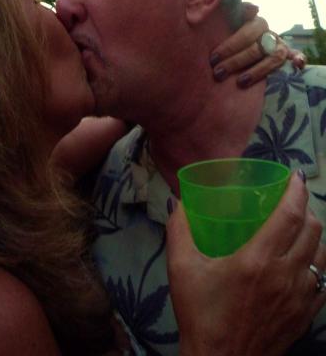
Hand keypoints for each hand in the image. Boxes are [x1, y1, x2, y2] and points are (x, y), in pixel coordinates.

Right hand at [166, 172, 325, 355]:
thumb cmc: (200, 314)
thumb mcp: (181, 268)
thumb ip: (179, 229)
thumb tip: (179, 201)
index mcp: (257, 261)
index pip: (289, 216)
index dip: (297, 191)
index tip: (296, 175)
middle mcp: (285, 276)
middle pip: (313, 230)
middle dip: (307, 207)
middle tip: (293, 198)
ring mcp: (300, 298)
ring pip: (322, 254)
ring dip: (314, 234)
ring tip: (299, 225)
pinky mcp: (306, 316)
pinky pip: (322, 280)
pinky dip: (316, 262)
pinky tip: (302, 260)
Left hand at [210, 11, 302, 87]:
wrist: (247, 43)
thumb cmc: (234, 37)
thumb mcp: (231, 23)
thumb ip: (237, 13)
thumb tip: (254, 8)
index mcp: (255, 23)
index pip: (246, 34)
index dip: (230, 46)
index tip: (214, 58)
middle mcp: (269, 33)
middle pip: (256, 49)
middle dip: (236, 62)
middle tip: (218, 73)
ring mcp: (280, 45)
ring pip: (273, 58)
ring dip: (257, 71)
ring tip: (240, 82)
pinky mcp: (289, 55)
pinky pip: (297, 56)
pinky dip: (299, 59)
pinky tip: (298, 64)